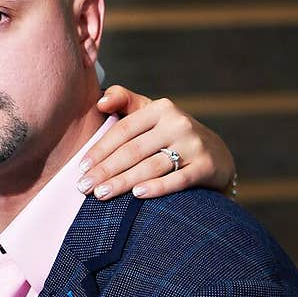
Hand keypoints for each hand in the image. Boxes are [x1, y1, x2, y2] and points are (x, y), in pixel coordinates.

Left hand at [78, 85, 235, 200]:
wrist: (216, 154)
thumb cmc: (169, 134)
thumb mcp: (150, 113)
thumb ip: (124, 100)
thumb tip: (100, 102)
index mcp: (160, 108)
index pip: (122, 131)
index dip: (100, 149)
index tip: (81, 167)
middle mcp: (178, 123)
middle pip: (133, 150)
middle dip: (106, 170)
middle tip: (84, 186)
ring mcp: (194, 145)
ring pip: (151, 166)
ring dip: (123, 182)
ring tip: (101, 194)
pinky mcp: (206, 166)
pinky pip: (178, 180)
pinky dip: (157, 188)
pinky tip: (137, 196)